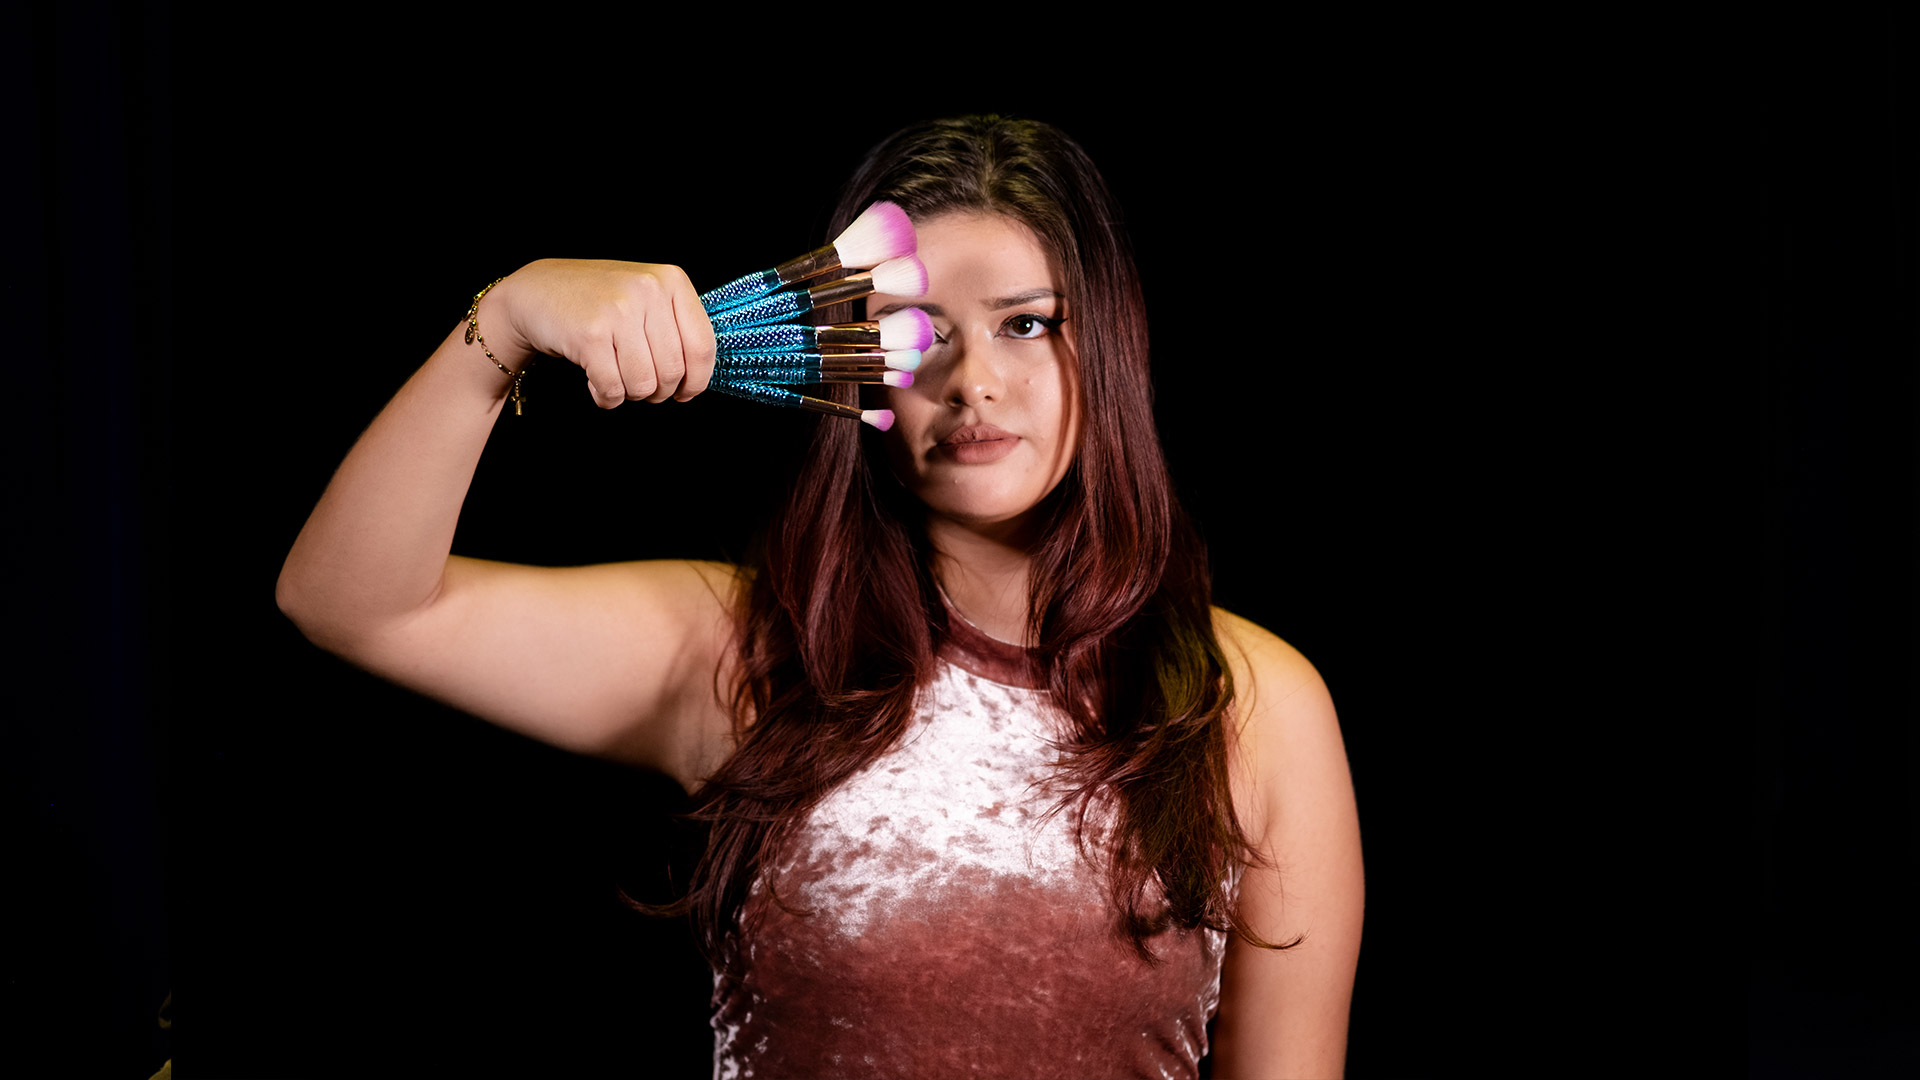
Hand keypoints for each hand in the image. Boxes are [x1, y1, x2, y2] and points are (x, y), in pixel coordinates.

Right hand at [489, 259, 716, 407]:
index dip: (697, 380)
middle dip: (658, 391)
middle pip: (673, 371)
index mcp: (670, 281)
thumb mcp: (645, 297)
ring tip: (616, 377)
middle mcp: (647, 290)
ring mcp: (618, 311)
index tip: (685, 392)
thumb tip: (696, 381)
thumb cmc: (598, 300)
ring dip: (630, 393)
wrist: (537, 291)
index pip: (702, 345)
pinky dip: (606, 397)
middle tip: (641, 385)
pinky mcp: (590, 334)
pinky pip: (613, 388)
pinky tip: (596, 382)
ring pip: (644, 384)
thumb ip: (675, 328)